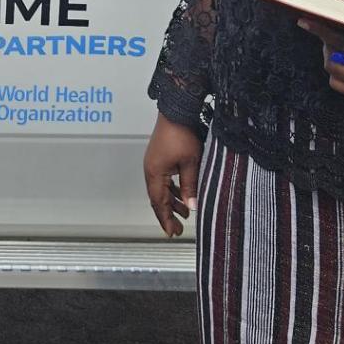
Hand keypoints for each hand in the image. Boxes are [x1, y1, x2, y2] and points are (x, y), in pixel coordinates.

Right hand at [143, 115, 203, 237]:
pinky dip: (172, 189)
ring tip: (184, 213)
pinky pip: (163, 179)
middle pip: (157, 198)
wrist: (176, 111)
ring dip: (172, 201)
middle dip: (167, 214)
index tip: (170, 232)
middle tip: (176, 229)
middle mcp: (151, 170)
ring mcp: (154, 163)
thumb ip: (190, 186)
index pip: (159, 202)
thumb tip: (192, 206)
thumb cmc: (181, 133)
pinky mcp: (159, 158)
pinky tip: (182, 193)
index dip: (165, 219)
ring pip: (161, 189)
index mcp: (155, 173)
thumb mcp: (190, 163)